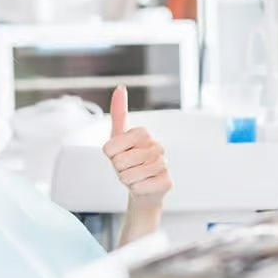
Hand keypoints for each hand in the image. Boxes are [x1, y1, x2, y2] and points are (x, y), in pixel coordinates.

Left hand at [105, 86, 170, 202]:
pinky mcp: (167, 182)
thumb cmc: (129, 162)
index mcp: (143, 133)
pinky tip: (144, 185)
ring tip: (136, 177)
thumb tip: (120, 87)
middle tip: (129, 168)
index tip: (119, 154)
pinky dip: (137, 189)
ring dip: (128, 180)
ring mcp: (164, 164)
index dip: (110, 155)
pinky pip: (139, 187)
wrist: (142, 188)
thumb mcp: (118, 138)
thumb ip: (119, 113)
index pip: (111, 147)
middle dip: (119, 170)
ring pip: (129, 176)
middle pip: (120, 162)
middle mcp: (157, 146)